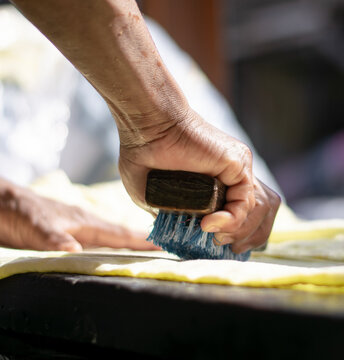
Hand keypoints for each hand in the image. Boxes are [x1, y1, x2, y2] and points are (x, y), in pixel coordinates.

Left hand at [0, 180, 157, 251]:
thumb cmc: (16, 211)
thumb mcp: (34, 226)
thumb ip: (55, 238)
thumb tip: (77, 251)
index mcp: (84, 221)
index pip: (119, 233)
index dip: (141, 240)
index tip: (165, 245)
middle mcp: (85, 224)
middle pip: (120, 234)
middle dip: (142, 241)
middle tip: (166, 247)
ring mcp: (76, 226)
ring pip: (109, 236)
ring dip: (127, 242)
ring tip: (146, 248)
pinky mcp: (66, 230)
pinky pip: (96, 239)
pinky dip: (109, 244)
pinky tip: (110, 249)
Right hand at [117, 108, 280, 252]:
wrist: (144, 128)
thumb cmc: (144, 157)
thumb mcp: (157, 197)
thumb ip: (174, 214)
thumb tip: (185, 237)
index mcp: (220, 183)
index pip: (249, 214)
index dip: (242, 235)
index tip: (219, 247)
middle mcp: (235, 176)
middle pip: (264, 213)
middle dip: (249, 238)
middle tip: (222, 247)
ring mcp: (239, 169)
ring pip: (259, 210)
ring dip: (238, 231)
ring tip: (211, 235)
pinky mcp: (238, 163)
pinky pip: (246, 201)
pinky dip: (232, 219)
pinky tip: (209, 224)